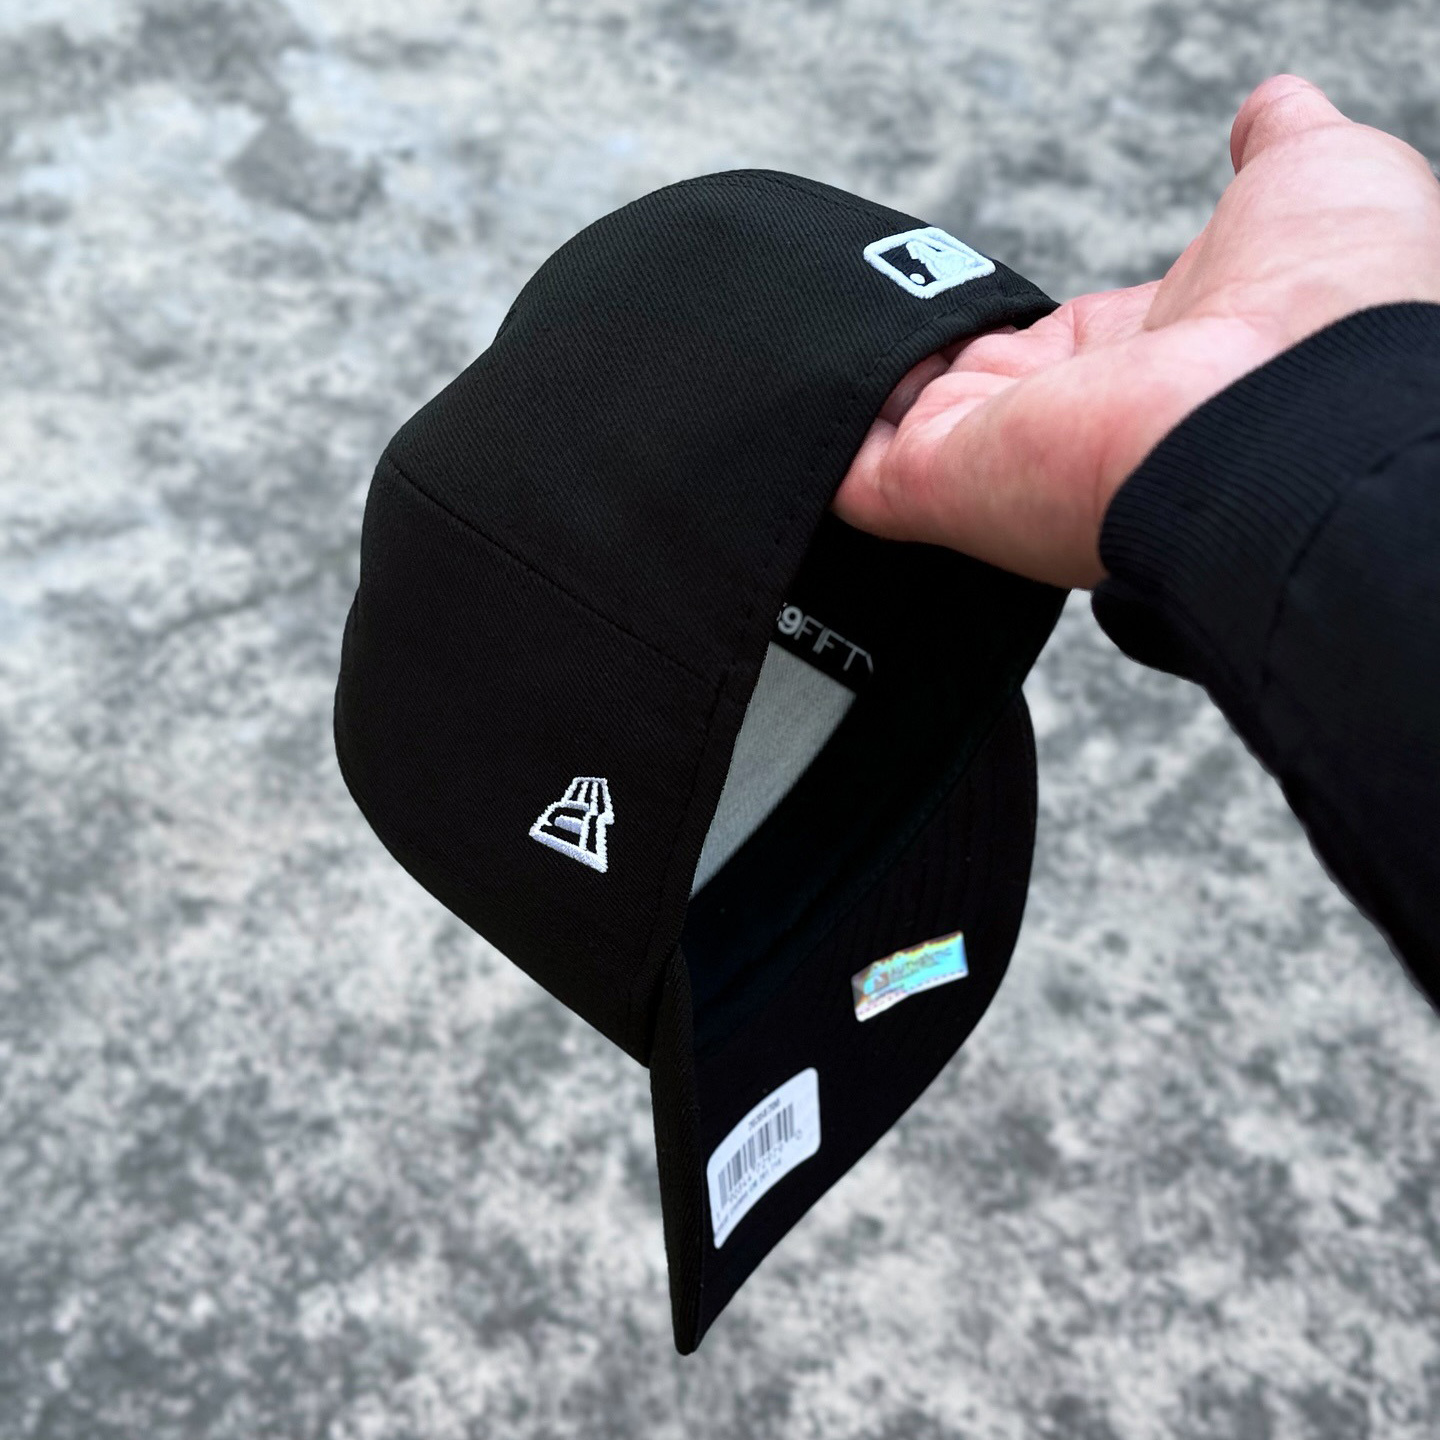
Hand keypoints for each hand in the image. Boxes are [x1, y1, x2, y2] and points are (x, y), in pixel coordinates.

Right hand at [833, 73, 1439, 588]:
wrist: (1302, 410)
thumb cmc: (1328, 304)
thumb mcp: (1314, 182)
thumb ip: (1275, 149)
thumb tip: (1269, 109)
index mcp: (1137, 357)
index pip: (1044, 345)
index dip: (1003, 319)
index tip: (957, 298)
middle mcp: (1060, 418)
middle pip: (957, 390)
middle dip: (914, 359)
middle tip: (860, 317)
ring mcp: (994, 458)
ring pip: (894, 428)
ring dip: (851, 385)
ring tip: (794, 334)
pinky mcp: (936, 487)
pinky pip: (847, 473)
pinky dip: (811, 441)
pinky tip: (782, 396)